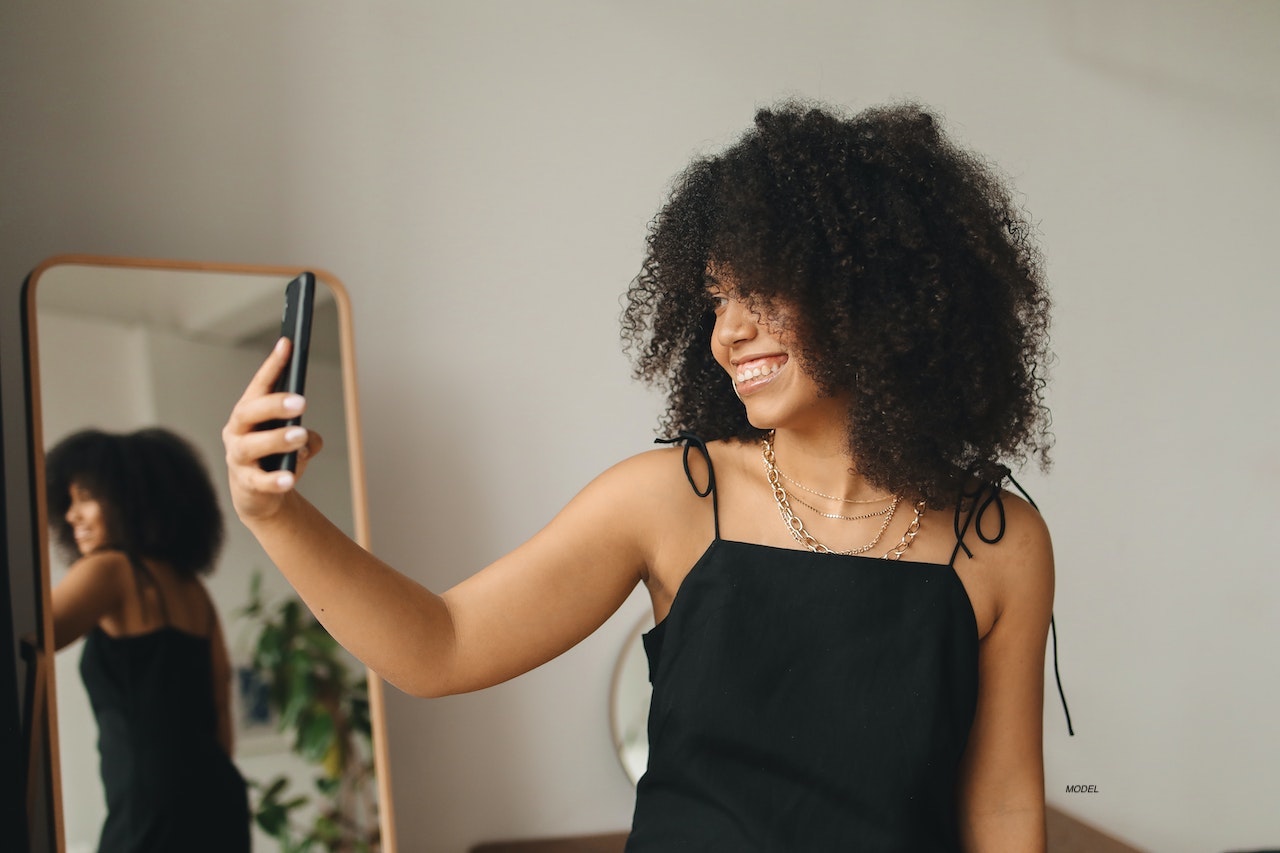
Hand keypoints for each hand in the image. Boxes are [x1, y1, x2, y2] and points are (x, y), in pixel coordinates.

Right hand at [222, 337, 324, 521]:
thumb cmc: (275, 457)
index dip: (273, 365)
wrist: (258, 495)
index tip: (288, 344)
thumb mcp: (293, 441)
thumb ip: (307, 437)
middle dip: (274, 404)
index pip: (260, 385)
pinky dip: (274, 479)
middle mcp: (238, 431)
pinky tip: (289, 478)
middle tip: (302, 401)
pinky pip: (260, 481)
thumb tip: (309, 439)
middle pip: (250, 412)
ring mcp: (238, 457)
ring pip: (252, 445)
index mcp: (249, 413)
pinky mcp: (246, 484)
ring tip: (300, 436)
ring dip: (277, 439)